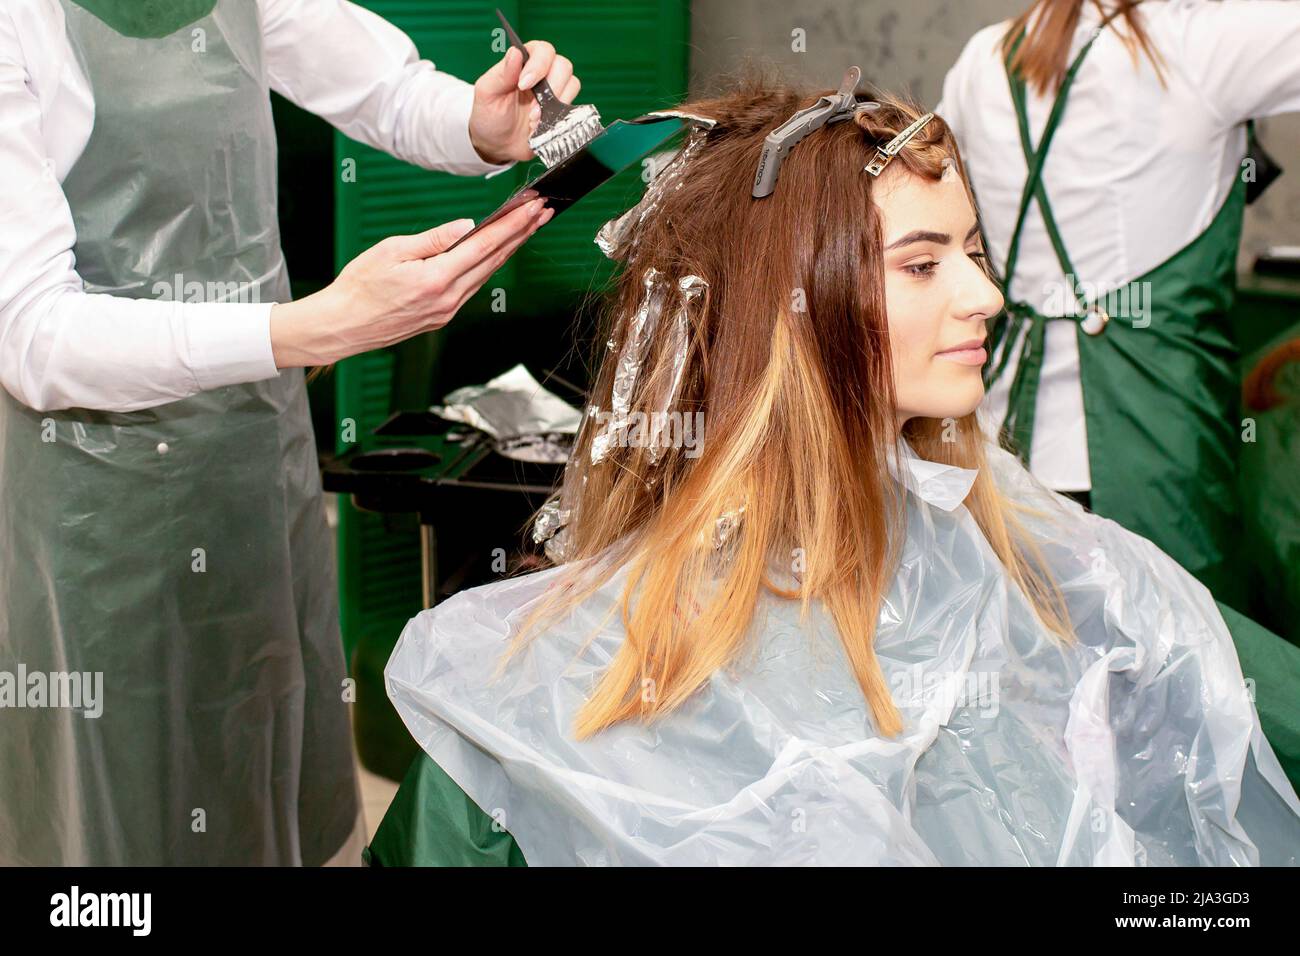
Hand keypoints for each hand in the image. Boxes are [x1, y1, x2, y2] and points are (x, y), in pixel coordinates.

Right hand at [269, 196, 552, 367]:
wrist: (343, 326)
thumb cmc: (358, 287)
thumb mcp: (391, 251)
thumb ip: (433, 239)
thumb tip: (466, 226)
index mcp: (436, 279)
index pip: (486, 247)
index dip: (514, 226)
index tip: (534, 209)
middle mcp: (448, 299)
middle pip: (495, 261)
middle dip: (523, 234)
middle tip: (543, 213)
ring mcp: (447, 311)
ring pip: (487, 275)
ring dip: (509, 250)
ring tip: (527, 228)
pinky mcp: (442, 316)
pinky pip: (472, 287)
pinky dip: (488, 266)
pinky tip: (496, 253)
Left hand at [469, 40, 580, 163]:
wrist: (497, 146)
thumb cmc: (489, 116)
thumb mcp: (487, 94)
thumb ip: (502, 73)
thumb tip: (516, 52)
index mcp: (523, 63)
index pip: (542, 50)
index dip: (538, 65)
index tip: (523, 85)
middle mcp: (542, 73)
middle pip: (563, 65)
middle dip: (550, 88)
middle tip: (531, 109)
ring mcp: (554, 92)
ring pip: (572, 84)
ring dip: (555, 104)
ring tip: (534, 120)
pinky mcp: (561, 110)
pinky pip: (572, 107)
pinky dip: (559, 117)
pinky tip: (541, 126)